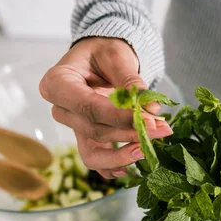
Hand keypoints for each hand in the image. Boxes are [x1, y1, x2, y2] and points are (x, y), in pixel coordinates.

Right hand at [39, 37, 172, 177]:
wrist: (100, 59)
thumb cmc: (104, 52)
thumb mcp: (117, 57)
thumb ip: (131, 82)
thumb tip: (151, 109)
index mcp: (57, 83)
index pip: (89, 107)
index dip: (120, 118)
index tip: (150, 121)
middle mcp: (60, 109)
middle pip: (95, 130)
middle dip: (130, 134)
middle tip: (162, 129)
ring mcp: (72, 127)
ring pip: (93, 153)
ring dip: (123, 156)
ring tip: (148, 149)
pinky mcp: (85, 138)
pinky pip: (96, 160)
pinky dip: (112, 167)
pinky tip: (132, 166)